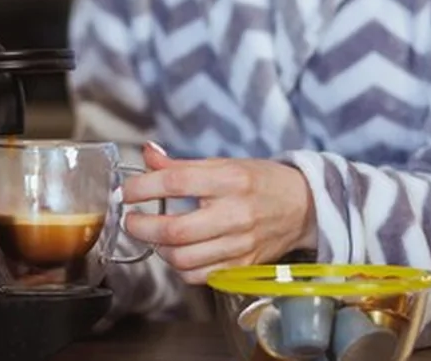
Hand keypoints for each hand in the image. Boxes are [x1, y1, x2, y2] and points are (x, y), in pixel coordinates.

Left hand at [121, 142, 316, 284]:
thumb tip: (147, 155)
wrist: (304, 207)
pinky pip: (199, 276)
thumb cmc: (261, 181)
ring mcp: (240, 243)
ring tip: (155, 236)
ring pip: (183, 258)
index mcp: (229, 179)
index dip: (143, 187)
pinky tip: (178, 252)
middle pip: (175, 229)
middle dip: (142, 226)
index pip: (175, 182)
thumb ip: (182, 164)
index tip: (127, 192)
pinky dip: (180, 267)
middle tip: (131, 220)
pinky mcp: (242, 265)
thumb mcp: (225, 163)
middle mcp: (235, 213)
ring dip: (158, 248)